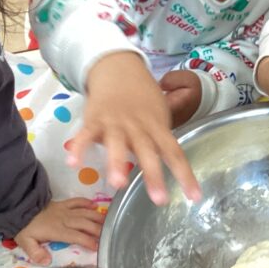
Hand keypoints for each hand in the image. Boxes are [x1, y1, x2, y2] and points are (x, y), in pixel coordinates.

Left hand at [14, 198, 104, 265]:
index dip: (88, 241)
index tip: (98, 246)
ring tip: (108, 221)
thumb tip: (47, 262)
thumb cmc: (24, 228)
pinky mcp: (62, 203)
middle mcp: (64, 219)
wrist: (19, 208)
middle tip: (109, 234)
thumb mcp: (26, 243)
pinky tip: (94, 205)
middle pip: (85, 224)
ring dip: (96, 217)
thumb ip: (36, 253)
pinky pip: (77, 201)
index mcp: (57, 230)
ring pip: (84, 212)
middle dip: (98, 229)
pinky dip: (86, 202)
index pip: (77, 236)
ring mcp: (64, 210)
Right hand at [70, 52, 200, 204]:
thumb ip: (159, 139)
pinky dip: (79, 148)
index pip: (175, 153)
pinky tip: (73, 164)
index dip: (185, 175)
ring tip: (118, 184)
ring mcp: (116, 123)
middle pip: (148, 152)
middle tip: (159, 199)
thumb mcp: (159, 115)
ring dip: (117, 163)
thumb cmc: (143, 99)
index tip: (195, 196)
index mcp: (158, 127)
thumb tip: (166, 165)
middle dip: (153, 176)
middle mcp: (139, 127)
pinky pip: (86, 135)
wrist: (119, 68)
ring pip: (117, 144)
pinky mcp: (94, 120)